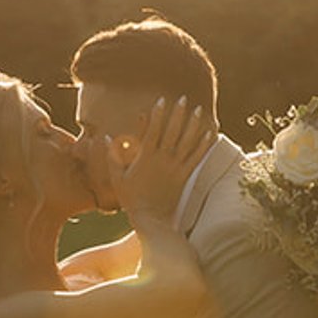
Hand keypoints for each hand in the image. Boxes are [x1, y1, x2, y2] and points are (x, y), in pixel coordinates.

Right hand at [106, 97, 211, 225]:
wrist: (150, 219)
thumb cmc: (132, 199)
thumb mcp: (118, 178)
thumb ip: (113, 157)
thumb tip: (107, 138)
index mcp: (146, 157)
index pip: (153, 130)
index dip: (158, 114)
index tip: (162, 100)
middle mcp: (162, 159)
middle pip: (173, 131)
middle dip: (178, 113)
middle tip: (184, 99)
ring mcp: (175, 167)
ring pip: (187, 141)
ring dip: (194, 124)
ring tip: (199, 110)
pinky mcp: (184, 176)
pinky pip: (196, 158)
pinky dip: (204, 145)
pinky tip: (210, 133)